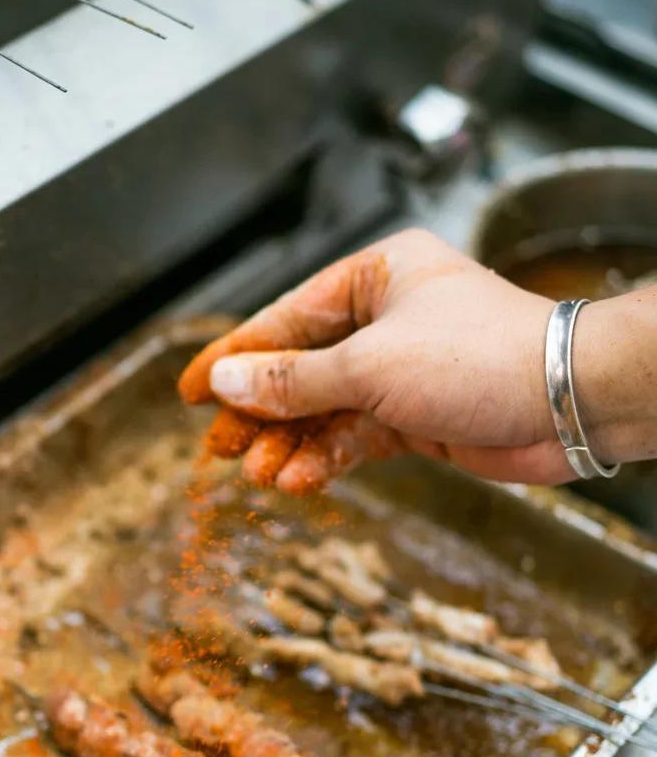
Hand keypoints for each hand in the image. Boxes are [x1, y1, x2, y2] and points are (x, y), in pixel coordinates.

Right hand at [179, 228, 656, 491]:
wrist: (569, 401)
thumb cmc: (484, 355)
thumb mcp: (369, 366)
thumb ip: (292, 380)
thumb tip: (225, 383)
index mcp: (375, 277)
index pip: (285, 318)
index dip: (234, 358)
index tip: (188, 391)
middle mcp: (386, 318)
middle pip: (300, 367)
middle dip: (260, 412)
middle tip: (218, 446)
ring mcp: (402, 370)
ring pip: (325, 409)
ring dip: (290, 442)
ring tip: (256, 473)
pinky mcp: (419, 416)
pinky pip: (355, 436)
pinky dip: (325, 458)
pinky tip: (296, 479)